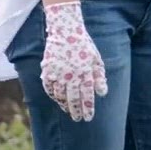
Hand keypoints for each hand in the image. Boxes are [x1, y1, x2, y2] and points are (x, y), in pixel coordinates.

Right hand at [41, 1, 107, 121]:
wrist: (65, 30)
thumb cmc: (84, 46)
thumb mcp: (96, 59)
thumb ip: (99, 77)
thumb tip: (102, 93)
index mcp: (85, 73)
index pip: (87, 96)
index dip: (87, 108)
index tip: (88, 118)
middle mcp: (72, 75)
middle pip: (73, 98)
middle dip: (76, 111)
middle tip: (77, 119)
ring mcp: (58, 73)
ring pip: (60, 95)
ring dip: (64, 104)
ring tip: (67, 110)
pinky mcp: (48, 70)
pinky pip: (49, 87)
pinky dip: (52, 95)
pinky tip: (56, 99)